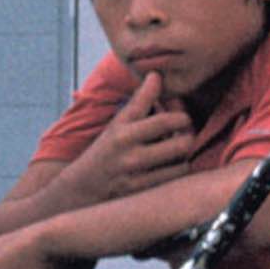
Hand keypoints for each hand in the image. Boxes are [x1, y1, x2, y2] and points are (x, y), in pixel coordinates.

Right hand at [56, 72, 193, 205]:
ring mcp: (135, 174)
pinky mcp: (139, 192)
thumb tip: (156, 75)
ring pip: (180, 162)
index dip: (182, 114)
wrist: (81, 188)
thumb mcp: (119, 122)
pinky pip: (172, 180)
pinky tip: (174, 165)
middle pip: (180, 141)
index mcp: (123, 129)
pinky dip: (178, 170)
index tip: (181, 115)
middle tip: (185, 132)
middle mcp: (129, 151)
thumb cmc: (106, 150)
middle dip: (188, 134)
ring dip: (185, 154)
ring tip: (180, 149)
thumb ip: (140, 100)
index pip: (164, 120)